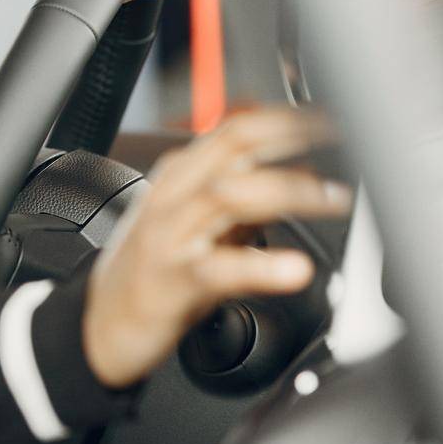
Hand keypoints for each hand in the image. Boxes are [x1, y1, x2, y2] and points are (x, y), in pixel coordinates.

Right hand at [82, 107, 350, 388]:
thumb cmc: (153, 271)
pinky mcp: (173, 280)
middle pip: (232, 149)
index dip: (284, 119)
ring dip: (286, 191)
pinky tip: (294, 269)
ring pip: (227, 195)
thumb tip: (302, 175)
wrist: (102, 324)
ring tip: (331, 199)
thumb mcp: (197, 224)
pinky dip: (261, 266)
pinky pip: (220, 268)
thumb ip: (243, 199)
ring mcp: (170, 235)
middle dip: (290, 140)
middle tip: (341, 144)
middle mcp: (173, 197)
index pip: (233, 130)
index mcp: (179, 176)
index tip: (328, 120)